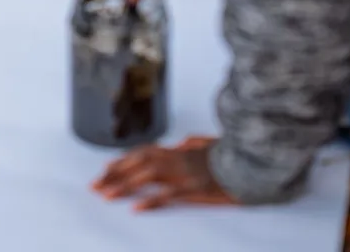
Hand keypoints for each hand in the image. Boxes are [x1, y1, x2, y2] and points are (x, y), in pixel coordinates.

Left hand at [93, 136, 236, 210]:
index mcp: (180, 150)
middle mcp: (179, 158)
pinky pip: (170, 195)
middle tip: (95, 185)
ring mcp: (186, 173)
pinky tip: (137, 208)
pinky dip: (152, 200)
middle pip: (139, 163)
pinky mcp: (196, 188)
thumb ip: (193, 142)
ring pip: (148, 176)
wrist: (254, 161)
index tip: (106, 168)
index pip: (144, 152)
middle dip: (115, 174)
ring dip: (125, 185)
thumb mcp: (211, 145)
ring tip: (107, 195)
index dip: (123, 160)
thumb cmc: (233, 154)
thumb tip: (181, 142)